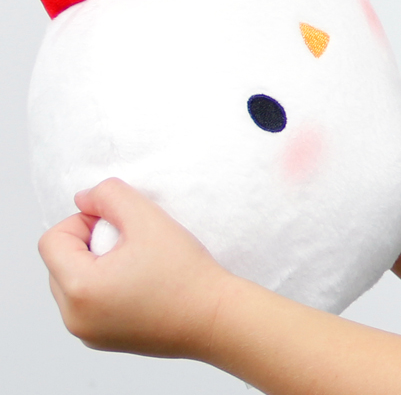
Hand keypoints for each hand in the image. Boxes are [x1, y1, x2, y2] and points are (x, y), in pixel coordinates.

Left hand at [38, 177, 234, 358]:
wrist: (213, 316)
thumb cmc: (184, 271)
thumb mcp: (148, 218)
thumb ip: (110, 195)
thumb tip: (83, 198)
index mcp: (79, 289)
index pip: (52, 240)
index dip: (84, 221)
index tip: (120, 225)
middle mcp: (74, 318)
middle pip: (59, 262)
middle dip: (89, 243)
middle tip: (131, 243)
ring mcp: (87, 334)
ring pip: (72, 283)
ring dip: (96, 264)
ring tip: (137, 263)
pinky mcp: (102, 340)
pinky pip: (86, 304)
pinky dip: (104, 286)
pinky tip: (140, 282)